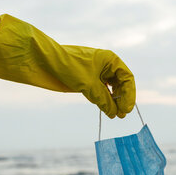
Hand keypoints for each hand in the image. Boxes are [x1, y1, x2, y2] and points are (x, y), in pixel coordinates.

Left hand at [0, 14, 135, 117]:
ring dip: (114, 101)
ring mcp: (98, 72)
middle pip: (121, 84)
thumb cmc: (68, 66)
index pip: (127, 78)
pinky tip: (106, 109)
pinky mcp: (89, 79)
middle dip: (122, 99)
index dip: (130, 94)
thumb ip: (103, 99)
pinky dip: (105, 100)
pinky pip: (102, 91)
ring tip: (115, 115)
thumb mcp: (88, 85)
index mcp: (110, 59)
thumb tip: (114, 114)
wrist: (45, 61)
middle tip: (121, 115)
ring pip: (112, 89)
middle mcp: (107, 65)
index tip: (127, 109)